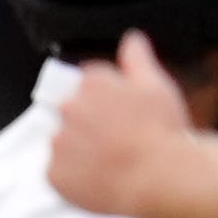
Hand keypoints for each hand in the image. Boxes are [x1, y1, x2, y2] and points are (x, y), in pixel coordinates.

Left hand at [43, 35, 199, 217]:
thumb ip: (137, 59)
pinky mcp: (55, 173)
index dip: (106, 101)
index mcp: (92, 82)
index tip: (120, 115)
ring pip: (64, 143)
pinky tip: (100, 179)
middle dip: (90, 123)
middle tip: (117, 141)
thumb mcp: (156, 85)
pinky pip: (59, 174)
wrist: (159, 177)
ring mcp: (59, 141)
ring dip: (80, 150)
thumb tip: (132, 38)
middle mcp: (69, 107)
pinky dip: (73, 178)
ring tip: (110, 163)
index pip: (88, 84)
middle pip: (72, 112)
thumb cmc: (162, 131)